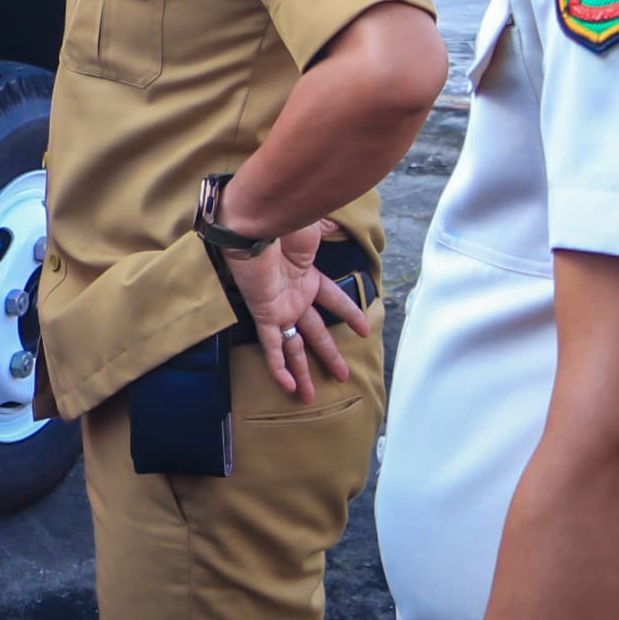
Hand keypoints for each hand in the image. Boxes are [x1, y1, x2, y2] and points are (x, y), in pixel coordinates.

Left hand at [220, 220, 370, 401]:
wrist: (253, 226)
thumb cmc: (282, 223)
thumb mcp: (313, 228)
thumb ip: (327, 230)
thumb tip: (338, 224)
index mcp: (308, 276)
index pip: (334, 300)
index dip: (350, 314)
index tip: (364, 330)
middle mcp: (295, 296)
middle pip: (316, 332)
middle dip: (329, 355)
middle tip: (342, 375)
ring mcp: (280, 308)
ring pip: (293, 347)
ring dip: (303, 371)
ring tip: (311, 396)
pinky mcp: (264, 314)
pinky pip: (272, 346)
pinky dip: (279, 367)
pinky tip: (288, 386)